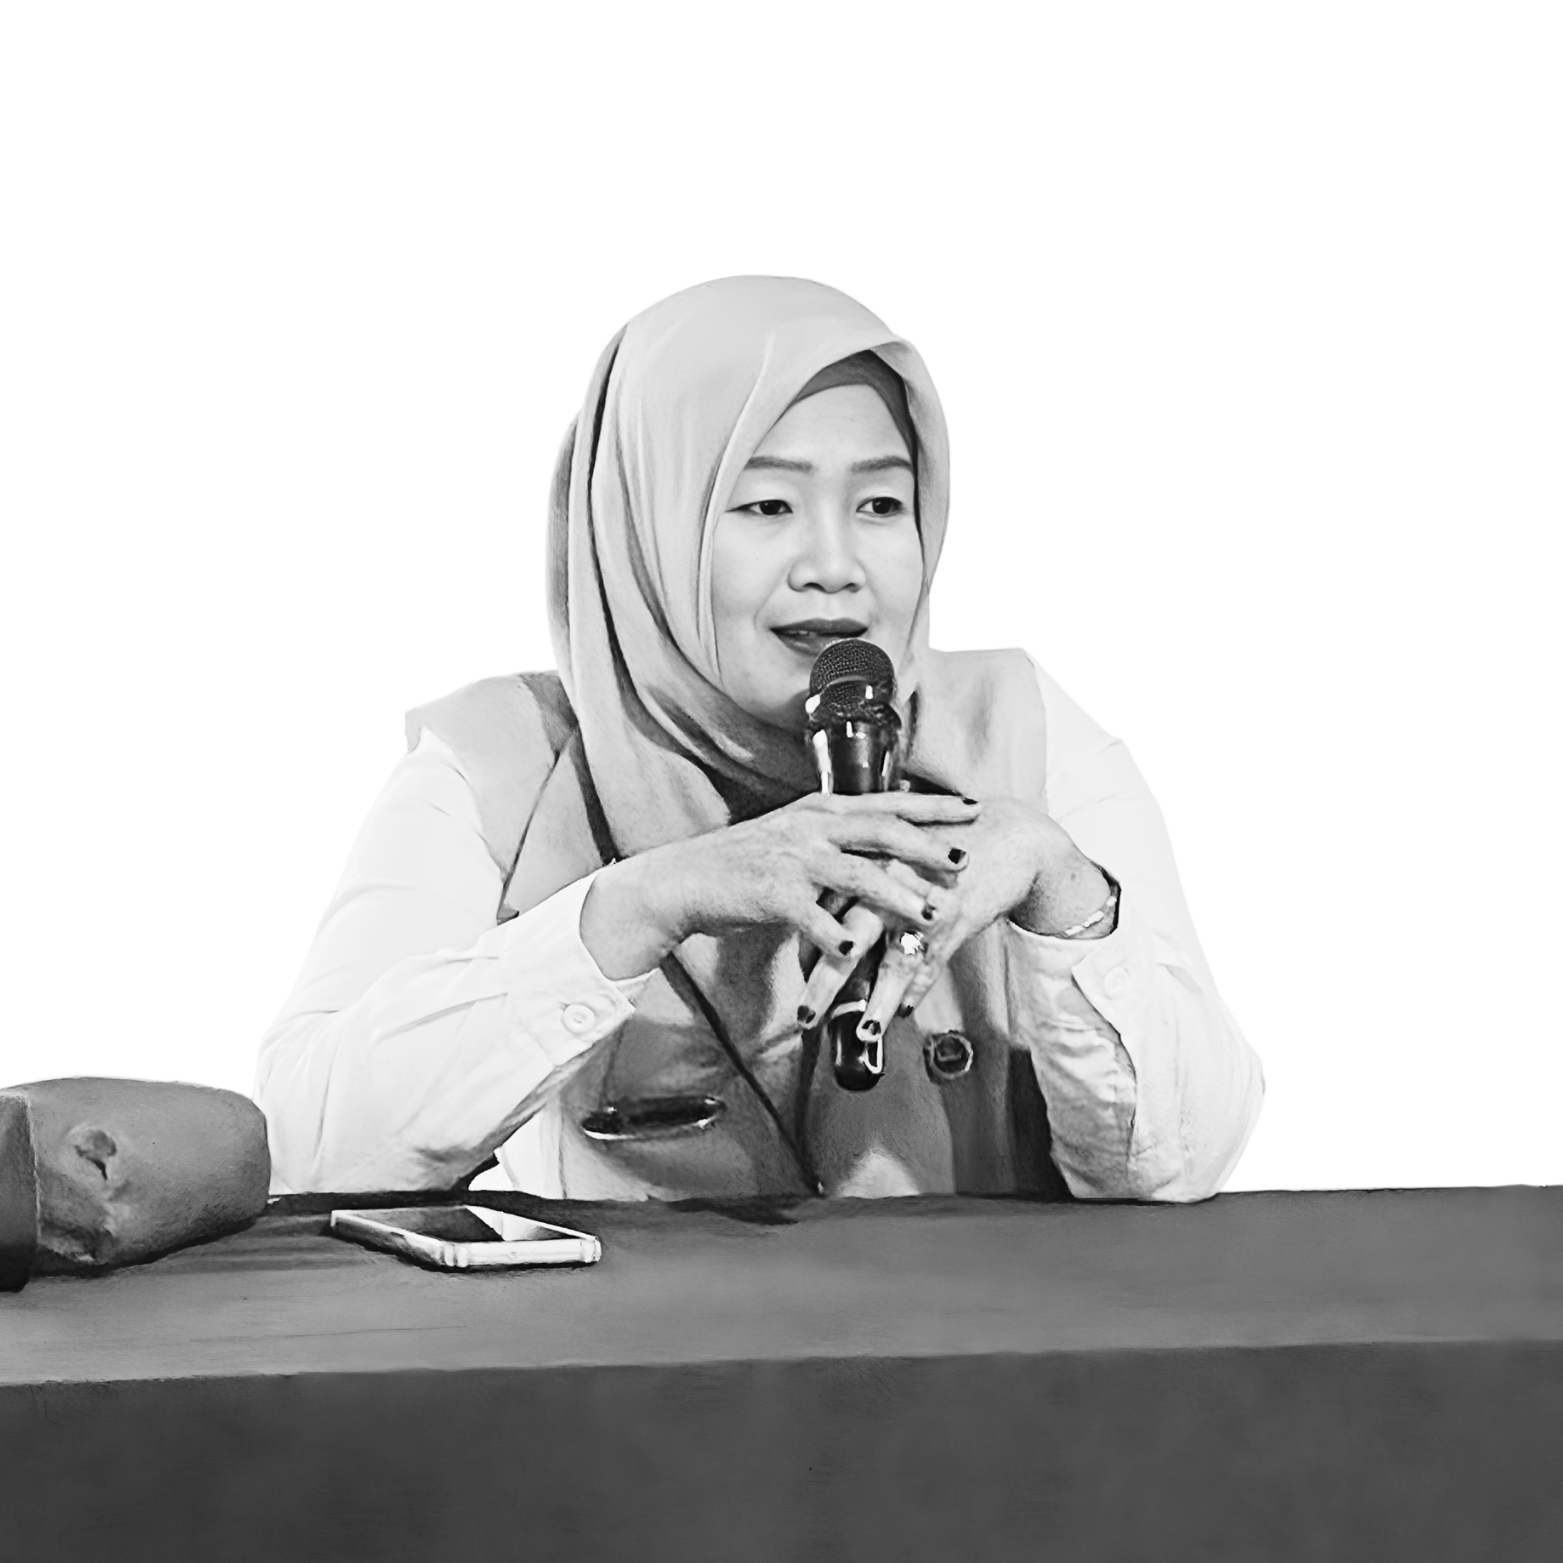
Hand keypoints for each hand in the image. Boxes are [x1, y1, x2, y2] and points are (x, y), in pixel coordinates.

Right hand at [579, 792, 979, 980]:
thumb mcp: (795, 835)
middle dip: (929, 845)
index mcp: (820, 810)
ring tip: (932, 915)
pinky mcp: (772, 894)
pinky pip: (813, 919)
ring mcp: (792, 860)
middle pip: (882, 831)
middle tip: (966, 860)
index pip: (888, 802)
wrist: (687, 878)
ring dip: (899, 896)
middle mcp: (811, 827)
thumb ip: (837, 835)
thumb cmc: (745, 862)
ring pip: (858, 875)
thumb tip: (882, 832)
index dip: (933, 805)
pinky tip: (857, 953)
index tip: (973, 807)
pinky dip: (836, 937)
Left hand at [797, 796, 1113, 1035]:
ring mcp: (924, 898)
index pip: (824, 907)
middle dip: (825, 978)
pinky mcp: (957, 915)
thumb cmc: (945, 848)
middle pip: (848, 932)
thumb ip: (863, 897)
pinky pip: (931, 961)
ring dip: (876, 1000)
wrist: (1008, 835)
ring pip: (892, 956)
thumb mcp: (896, 865)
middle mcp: (890, 875)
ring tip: (861, 1031)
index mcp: (867, 858)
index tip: (794, 979)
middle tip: (805, 1015)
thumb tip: (834, 942)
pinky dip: (916, 990)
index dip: (806, 946)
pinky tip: (901, 1014)